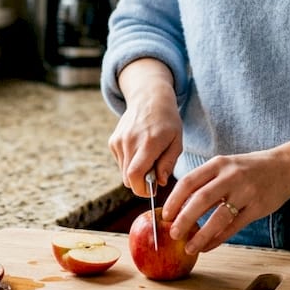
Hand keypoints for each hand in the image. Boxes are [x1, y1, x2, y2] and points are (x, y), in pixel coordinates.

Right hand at [109, 59, 181, 195]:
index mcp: (149, 143)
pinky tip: (139, 149)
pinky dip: (130, 163)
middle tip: (154, 173)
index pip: (135, 175)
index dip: (142, 190)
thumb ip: (168, 163)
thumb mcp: (177, 142)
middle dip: (141, 183)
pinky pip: (120, 163)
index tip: (152, 191)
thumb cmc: (168, 122)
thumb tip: (159, 183)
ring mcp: (119, 141)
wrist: (149, 98)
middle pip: (128, 178)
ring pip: (124, 172)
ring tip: (148, 157)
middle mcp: (130, 142)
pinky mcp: (113, 142)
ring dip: (136, 172)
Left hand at [161, 149, 289, 255]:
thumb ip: (206, 182)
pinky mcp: (258, 208)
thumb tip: (180, 207)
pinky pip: (234, 227)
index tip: (165, 215)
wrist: (286, 167)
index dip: (175, 200)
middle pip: (201, 200)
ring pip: (218, 217)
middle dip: (184, 220)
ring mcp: (246, 192)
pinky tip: (208, 246)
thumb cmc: (249, 169)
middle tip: (173, 234)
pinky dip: (218, 239)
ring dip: (201, 235)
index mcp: (219, 164)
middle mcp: (231, 176)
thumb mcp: (226, 166)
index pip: (189, 181)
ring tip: (190, 247)